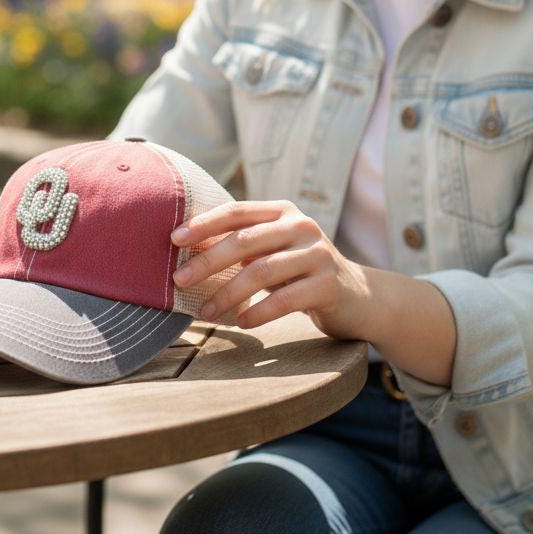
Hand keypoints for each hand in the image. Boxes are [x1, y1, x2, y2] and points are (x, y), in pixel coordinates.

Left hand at [171, 200, 371, 339]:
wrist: (358, 297)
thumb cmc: (300, 272)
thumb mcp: (274, 250)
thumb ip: (243, 244)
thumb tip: (188, 251)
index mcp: (283, 212)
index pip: (237, 211)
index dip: (204, 224)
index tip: (174, 240)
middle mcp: (302, 226)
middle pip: (245, 241)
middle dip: (207, 261)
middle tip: (179, 280)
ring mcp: (318, 254)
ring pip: (262, 271)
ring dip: (228, 293)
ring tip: (206, 313)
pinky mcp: (329, 285)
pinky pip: (286, 299)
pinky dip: (259, 311)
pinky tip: (242, 322)